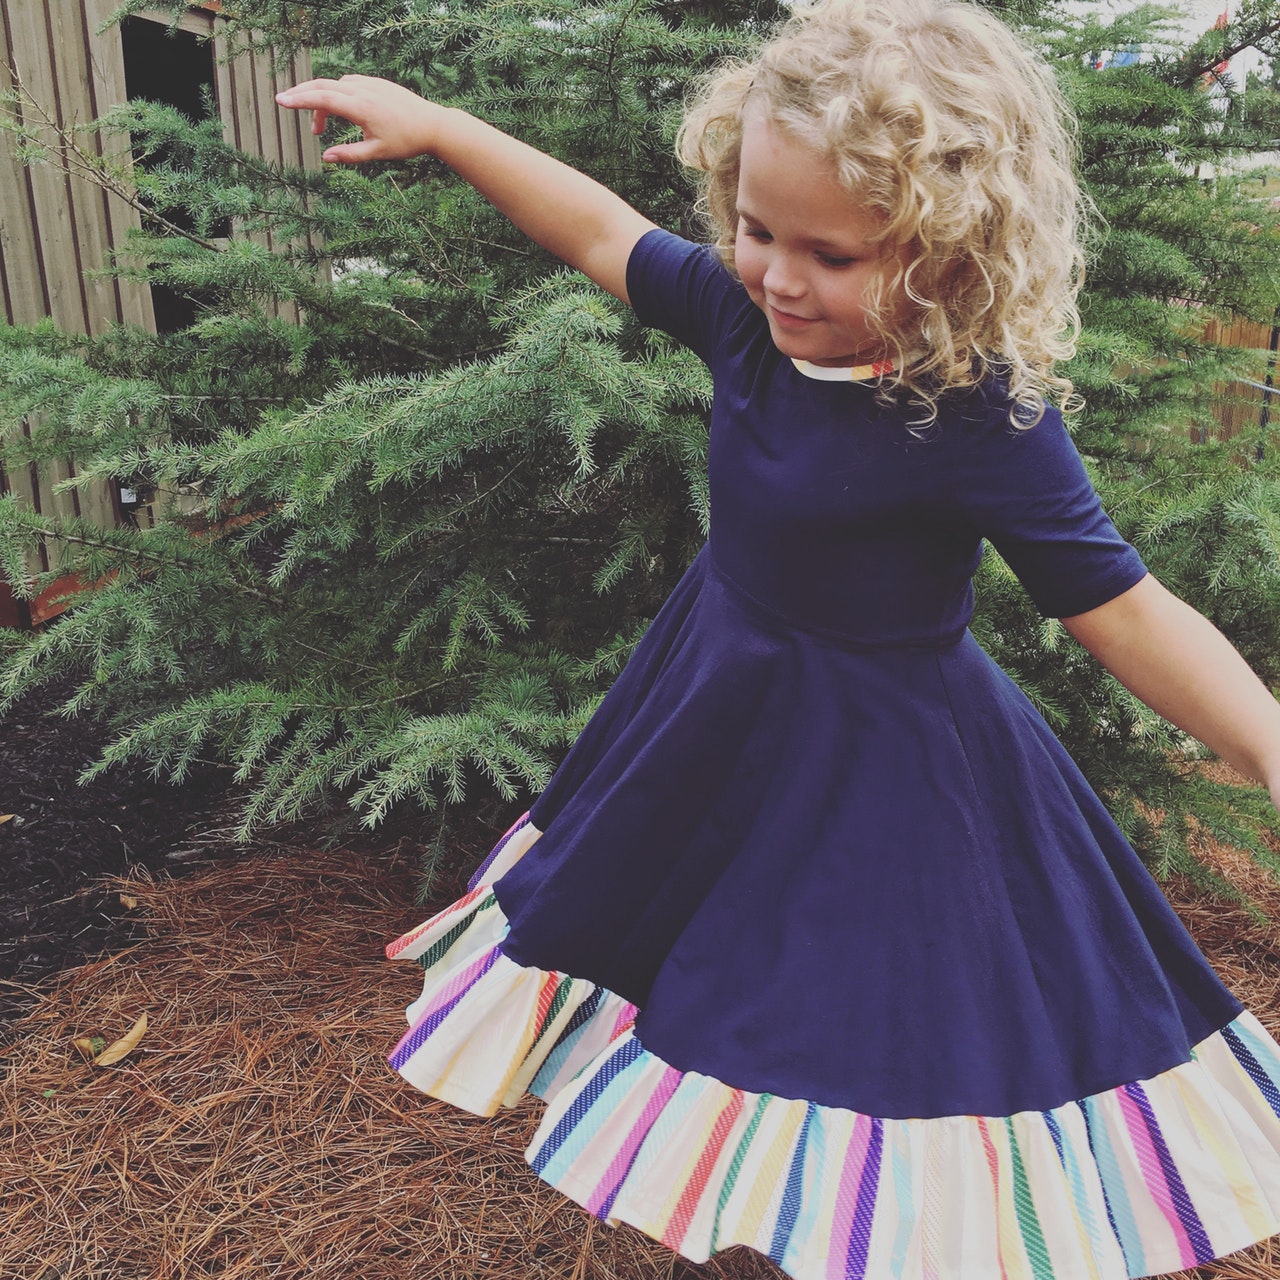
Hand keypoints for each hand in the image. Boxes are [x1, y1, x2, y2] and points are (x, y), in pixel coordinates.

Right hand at [274, 75, 445, 163]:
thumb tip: (326, 158)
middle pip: (322, 85)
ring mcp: (369, 83)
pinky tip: (337, 111)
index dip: (299, 99)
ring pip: (335, 84)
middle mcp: (362, 90)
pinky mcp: (375, 82)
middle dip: (301, 94)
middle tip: (285, 104)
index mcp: (361, 107)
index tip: (281, 101)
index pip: (322, 98)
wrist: (432, 124)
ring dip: (320, 101)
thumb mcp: (377, 153)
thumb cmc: (407, 141)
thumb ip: (350, 154)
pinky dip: (336, 94)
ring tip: (318, 128)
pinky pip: (348, 83)